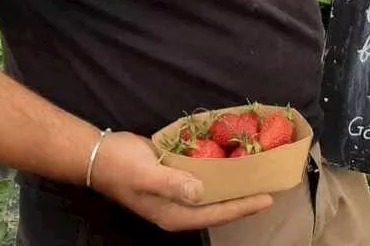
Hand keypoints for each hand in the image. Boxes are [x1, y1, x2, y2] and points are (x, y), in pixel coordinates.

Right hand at [88, 131, 273, 232]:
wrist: (98, 154)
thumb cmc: (121, 167)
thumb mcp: (146, 176)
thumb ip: (173, 184)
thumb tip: (201, 191)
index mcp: (174, 214)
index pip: (217, 213)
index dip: (243, 206)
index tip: (268, 198)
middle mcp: (179, 207)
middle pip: (219, 206)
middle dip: (244, 198)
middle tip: (271, 185)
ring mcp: (177, 192)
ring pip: (213, 192)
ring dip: (233, 184)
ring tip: (258, 174)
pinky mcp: (175, 176)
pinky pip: (203, 177)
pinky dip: (218, 170)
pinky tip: (233, 159)